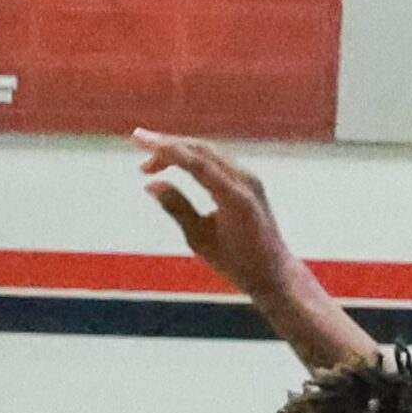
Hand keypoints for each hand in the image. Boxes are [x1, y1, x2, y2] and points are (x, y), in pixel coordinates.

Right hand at [134, 129, 304, 303]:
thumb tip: (152, 184)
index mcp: (234, 198)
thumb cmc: (237, 262)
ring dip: (178, 151)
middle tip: (137, 145)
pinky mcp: (248, 182)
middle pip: (201, 149)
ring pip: (209, 152)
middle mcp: (246, 181)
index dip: (166, 149)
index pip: (196, 162)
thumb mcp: (200, 240)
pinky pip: (217, 161)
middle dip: (167, 145)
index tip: (139, 140)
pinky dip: (193, 159)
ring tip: (149, 163)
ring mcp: (250, 179)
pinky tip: (173, 164)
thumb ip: (178, 208)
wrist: (274, 272)